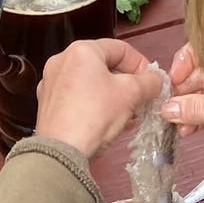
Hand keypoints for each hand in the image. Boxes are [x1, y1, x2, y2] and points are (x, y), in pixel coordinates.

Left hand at [34, 38, 164, 157]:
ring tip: (128, 113)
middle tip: (141, 98)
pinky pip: (78, 98)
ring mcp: (51, 83)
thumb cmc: (95, 115)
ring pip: (91, 83)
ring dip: (113, 95)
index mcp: (81, 50)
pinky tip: (109, 122)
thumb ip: (149, 81)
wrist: (62, 153)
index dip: (141, 64)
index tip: (152, 81)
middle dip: (127, 83)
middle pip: (104, 66)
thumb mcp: (131, 94)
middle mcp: (62, 61)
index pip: (120, 48)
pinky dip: (95, 105)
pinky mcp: (47, 105)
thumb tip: (156, 80)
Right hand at [162, 42, 203, 135]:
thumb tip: (169, 108)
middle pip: (201, 72)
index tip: (171, 83)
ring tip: (179, 125)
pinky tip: (191, 128)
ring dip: (190, 106)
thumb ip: (196, 108)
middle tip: (169, 109)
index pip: (201, 49)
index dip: (182, 64)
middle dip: (183, 91)